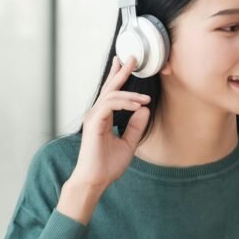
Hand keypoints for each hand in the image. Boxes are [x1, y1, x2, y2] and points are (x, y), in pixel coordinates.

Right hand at [57, 56, 149, 223]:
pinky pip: (110, 104)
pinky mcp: (94, 123)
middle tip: (133, 58)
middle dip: (121, 72)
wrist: (96, 180)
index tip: (128, 65)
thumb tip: (144, 109)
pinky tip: (138, 105)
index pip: (112, 93)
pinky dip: (125, 102)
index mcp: (102, 117)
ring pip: (112, 95)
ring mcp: (93, 117)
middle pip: (109, 87)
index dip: (119, 78)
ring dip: (130, 94)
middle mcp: (96, 114)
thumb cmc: (107, 165)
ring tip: (145, 98)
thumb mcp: (128, 143)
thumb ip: (135, 126)